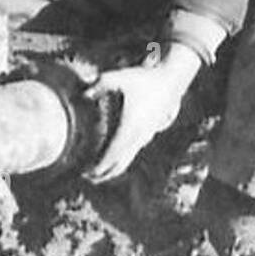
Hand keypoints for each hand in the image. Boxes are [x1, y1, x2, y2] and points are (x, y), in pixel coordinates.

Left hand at [84, 44, 200, 183]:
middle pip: (120, 163)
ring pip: (128, 158)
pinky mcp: (149, 132)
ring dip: (113, 167)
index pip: (113, 153)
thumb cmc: (144, 79)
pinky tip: (116, 155)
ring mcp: (145, 135)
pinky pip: (133, 151)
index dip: (101, 166)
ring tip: (99, 171)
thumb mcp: (120, 77)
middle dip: (104, 173)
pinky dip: (122, 158)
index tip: (89, 173)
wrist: (170, 80)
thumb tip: (84, 94)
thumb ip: (100, 84)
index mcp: (130, 126)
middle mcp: (138, 135)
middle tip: (89, 178)